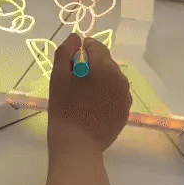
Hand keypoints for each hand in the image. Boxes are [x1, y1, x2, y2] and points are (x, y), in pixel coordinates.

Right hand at [47, 32, 131, 150]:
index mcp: (105, 67)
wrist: (78, 147)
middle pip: (104, 61)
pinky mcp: (125, 111)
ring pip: (110, 78)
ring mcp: (125, 96)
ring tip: (82, 97)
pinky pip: (114, 94)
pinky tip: (91, 108)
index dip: (80, 51)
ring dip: (98, 81)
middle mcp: (121, 79)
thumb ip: (65, 52)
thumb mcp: (58, 78)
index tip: (69, 66)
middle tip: (73, 84)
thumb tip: (75, 37)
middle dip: (90, 67)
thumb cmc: (64, 110)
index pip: (95, 45)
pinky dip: (104, 95)